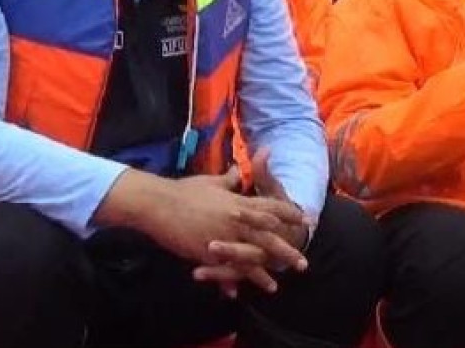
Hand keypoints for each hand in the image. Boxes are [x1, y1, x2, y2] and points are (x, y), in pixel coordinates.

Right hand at [102, 168, 304, 295]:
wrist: (160, 204)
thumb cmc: (184, 190)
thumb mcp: (210, 182)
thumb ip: (228, 180)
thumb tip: (238, 170)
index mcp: (238, 202)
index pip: (270, 208)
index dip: (289, 214)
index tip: (304, 219)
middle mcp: (235, 221)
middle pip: (267, 238)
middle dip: (286, 251)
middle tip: (302, 263)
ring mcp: (222, 239)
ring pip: (248, 259)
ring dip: (262, 274)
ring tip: (275, 286)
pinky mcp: (206, 253)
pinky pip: (223, 270)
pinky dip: (230, 282)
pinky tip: (236, 293)